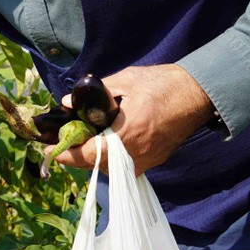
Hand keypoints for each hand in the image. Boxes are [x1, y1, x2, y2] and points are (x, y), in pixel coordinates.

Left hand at [44, 64, 214, 175]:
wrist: (199, 94)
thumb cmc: (163, 84)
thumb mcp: (125, 81)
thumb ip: (94, 95)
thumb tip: (67, 103)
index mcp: (127, 134)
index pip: (88, 154)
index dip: (65, 154)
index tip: (50, 150)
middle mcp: (136, 154)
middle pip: (95, 164)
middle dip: (76, 155)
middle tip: (63, 140)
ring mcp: (147, 160)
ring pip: (109, 168)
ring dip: (93, 156)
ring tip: (81, 138)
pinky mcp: (154, 160)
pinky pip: (123, 166)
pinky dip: (110, 156)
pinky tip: (103, 140)